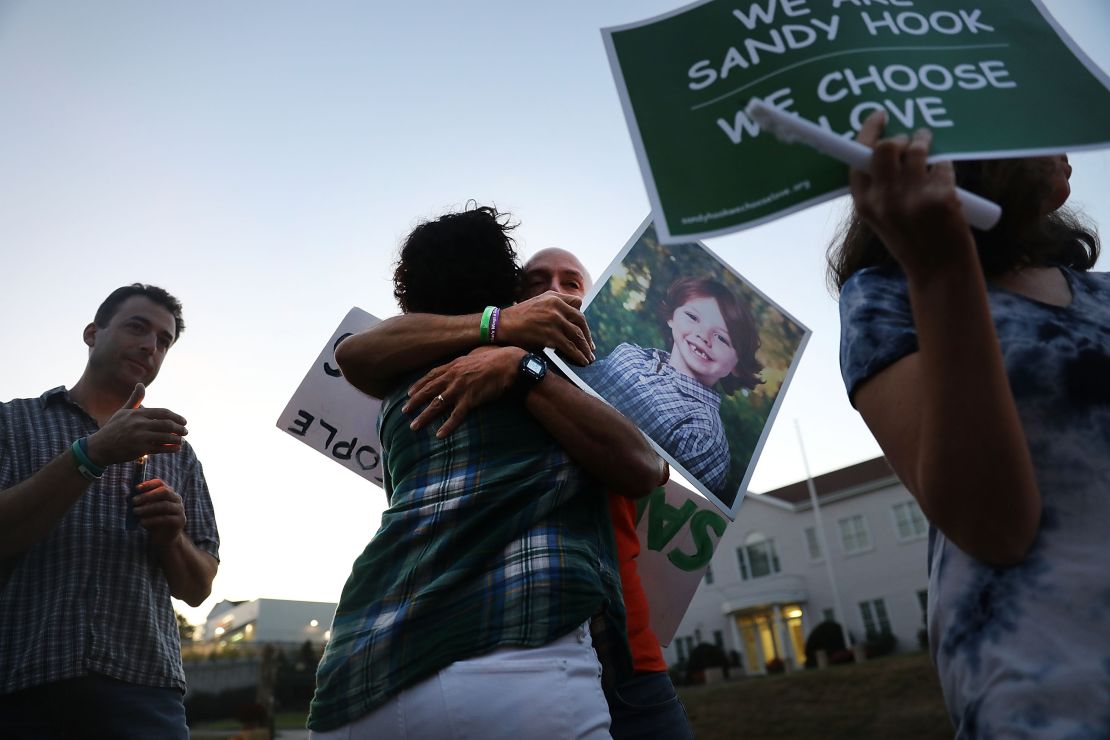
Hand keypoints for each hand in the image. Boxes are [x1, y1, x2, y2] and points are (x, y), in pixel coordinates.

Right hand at [86, 384, 187, 465]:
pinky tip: (176, 448)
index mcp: (138, 414)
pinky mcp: (140, 450)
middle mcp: (140, 424)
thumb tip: (140, 384)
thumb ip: (135, 399)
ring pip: (166, 437)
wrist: (100, 447)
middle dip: (180, 428)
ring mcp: (140, 437)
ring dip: (177, 439)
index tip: (184, 421)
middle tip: (185, 431)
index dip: (176, 417)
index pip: (163, 412)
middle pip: (167, 424)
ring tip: (182, 440)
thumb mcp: (123, 412)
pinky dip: (171, 448)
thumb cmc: (113, 428)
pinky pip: (161, 448)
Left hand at [132, 478, 186, 548]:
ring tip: (135, 512)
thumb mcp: (146, 510)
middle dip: (147, 495)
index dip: (148, 484)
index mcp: (169, 493)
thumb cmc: (154, 521)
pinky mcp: (179, 521)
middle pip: (164, 492)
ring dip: (148, 508)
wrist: (165, 538)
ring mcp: (180, 510)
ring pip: (164, 505)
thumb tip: (129, 497)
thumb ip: (140, 503)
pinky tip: (142, 522)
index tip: (136, 488)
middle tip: (134, 501)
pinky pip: (165, 518)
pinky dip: (152, 520)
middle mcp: (177, 499)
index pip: (161, 483)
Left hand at [403, 346, 526, 437]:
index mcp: (454, 365)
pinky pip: (456, 416)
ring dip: (424, 417)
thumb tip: (464, 360)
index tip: (409, 393)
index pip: (431, 376)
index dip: (419, 385)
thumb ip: (466, 359)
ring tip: (414, 426)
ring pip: (437, 405)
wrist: (510, 364)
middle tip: (404, 411)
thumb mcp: (476, 353)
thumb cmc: (496, 357)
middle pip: (429, 391)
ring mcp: (460, 389)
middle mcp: (453, 377)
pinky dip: (447, 426)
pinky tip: (439, 435)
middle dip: (415, 402)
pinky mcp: (471, 400)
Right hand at [497, 292, 594, 364]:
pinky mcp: (550, 334)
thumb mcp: (537, 303)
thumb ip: (552, 307)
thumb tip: (566, 320)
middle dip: (587, 335)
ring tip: (588, 357)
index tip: (584, 329)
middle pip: (580, 320)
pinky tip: (581, 361)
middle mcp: (556, 305)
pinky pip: (569, 346)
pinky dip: (578, 355)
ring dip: (585, 348)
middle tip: (590, 347)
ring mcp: (554, 319)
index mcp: (553, 296)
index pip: (577, 303)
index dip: (581, 318)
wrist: (502, 325)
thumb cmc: (518, 317)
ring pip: (577, 335)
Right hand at [850, 111, 974, 279]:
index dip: (868, 132)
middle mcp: (884, 199)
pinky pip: (942, 164)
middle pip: (886, 147)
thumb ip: (879, 189)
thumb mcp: (882, 218)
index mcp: (865, 204)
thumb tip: (890, 150)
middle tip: (910, 141)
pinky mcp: (939, 197)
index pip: (858, 159)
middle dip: (900, 138)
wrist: (938, 270)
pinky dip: (945, 168)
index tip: (879, 116)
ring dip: (925, 143)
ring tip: (929, 149)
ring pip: (917, 149)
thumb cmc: (912, 241)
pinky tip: (945, 181)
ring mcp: (911, 198)